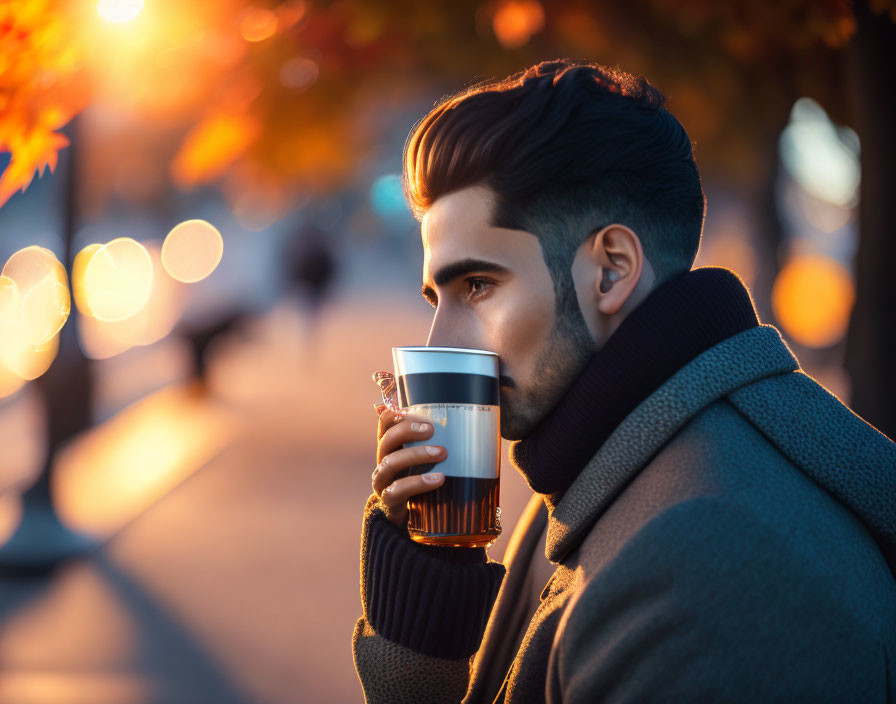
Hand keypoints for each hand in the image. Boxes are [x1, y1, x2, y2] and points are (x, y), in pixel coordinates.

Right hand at [372, 405, 446, 527]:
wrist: (408, 520)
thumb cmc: (422, 483)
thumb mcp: (426, 461)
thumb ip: (436, 444)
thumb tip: (470, 425)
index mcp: (391, 449)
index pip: (384, 425)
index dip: (395, 415)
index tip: (415, 411)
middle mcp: (383, 462)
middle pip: (386, 440)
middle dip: (407, 431)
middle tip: (432, 429)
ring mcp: (382, 483)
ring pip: (389, 463)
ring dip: (415, 454)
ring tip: (442, 453)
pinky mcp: (389, 502)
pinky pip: (397, 490)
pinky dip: (418, 482)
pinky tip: (438, 479)